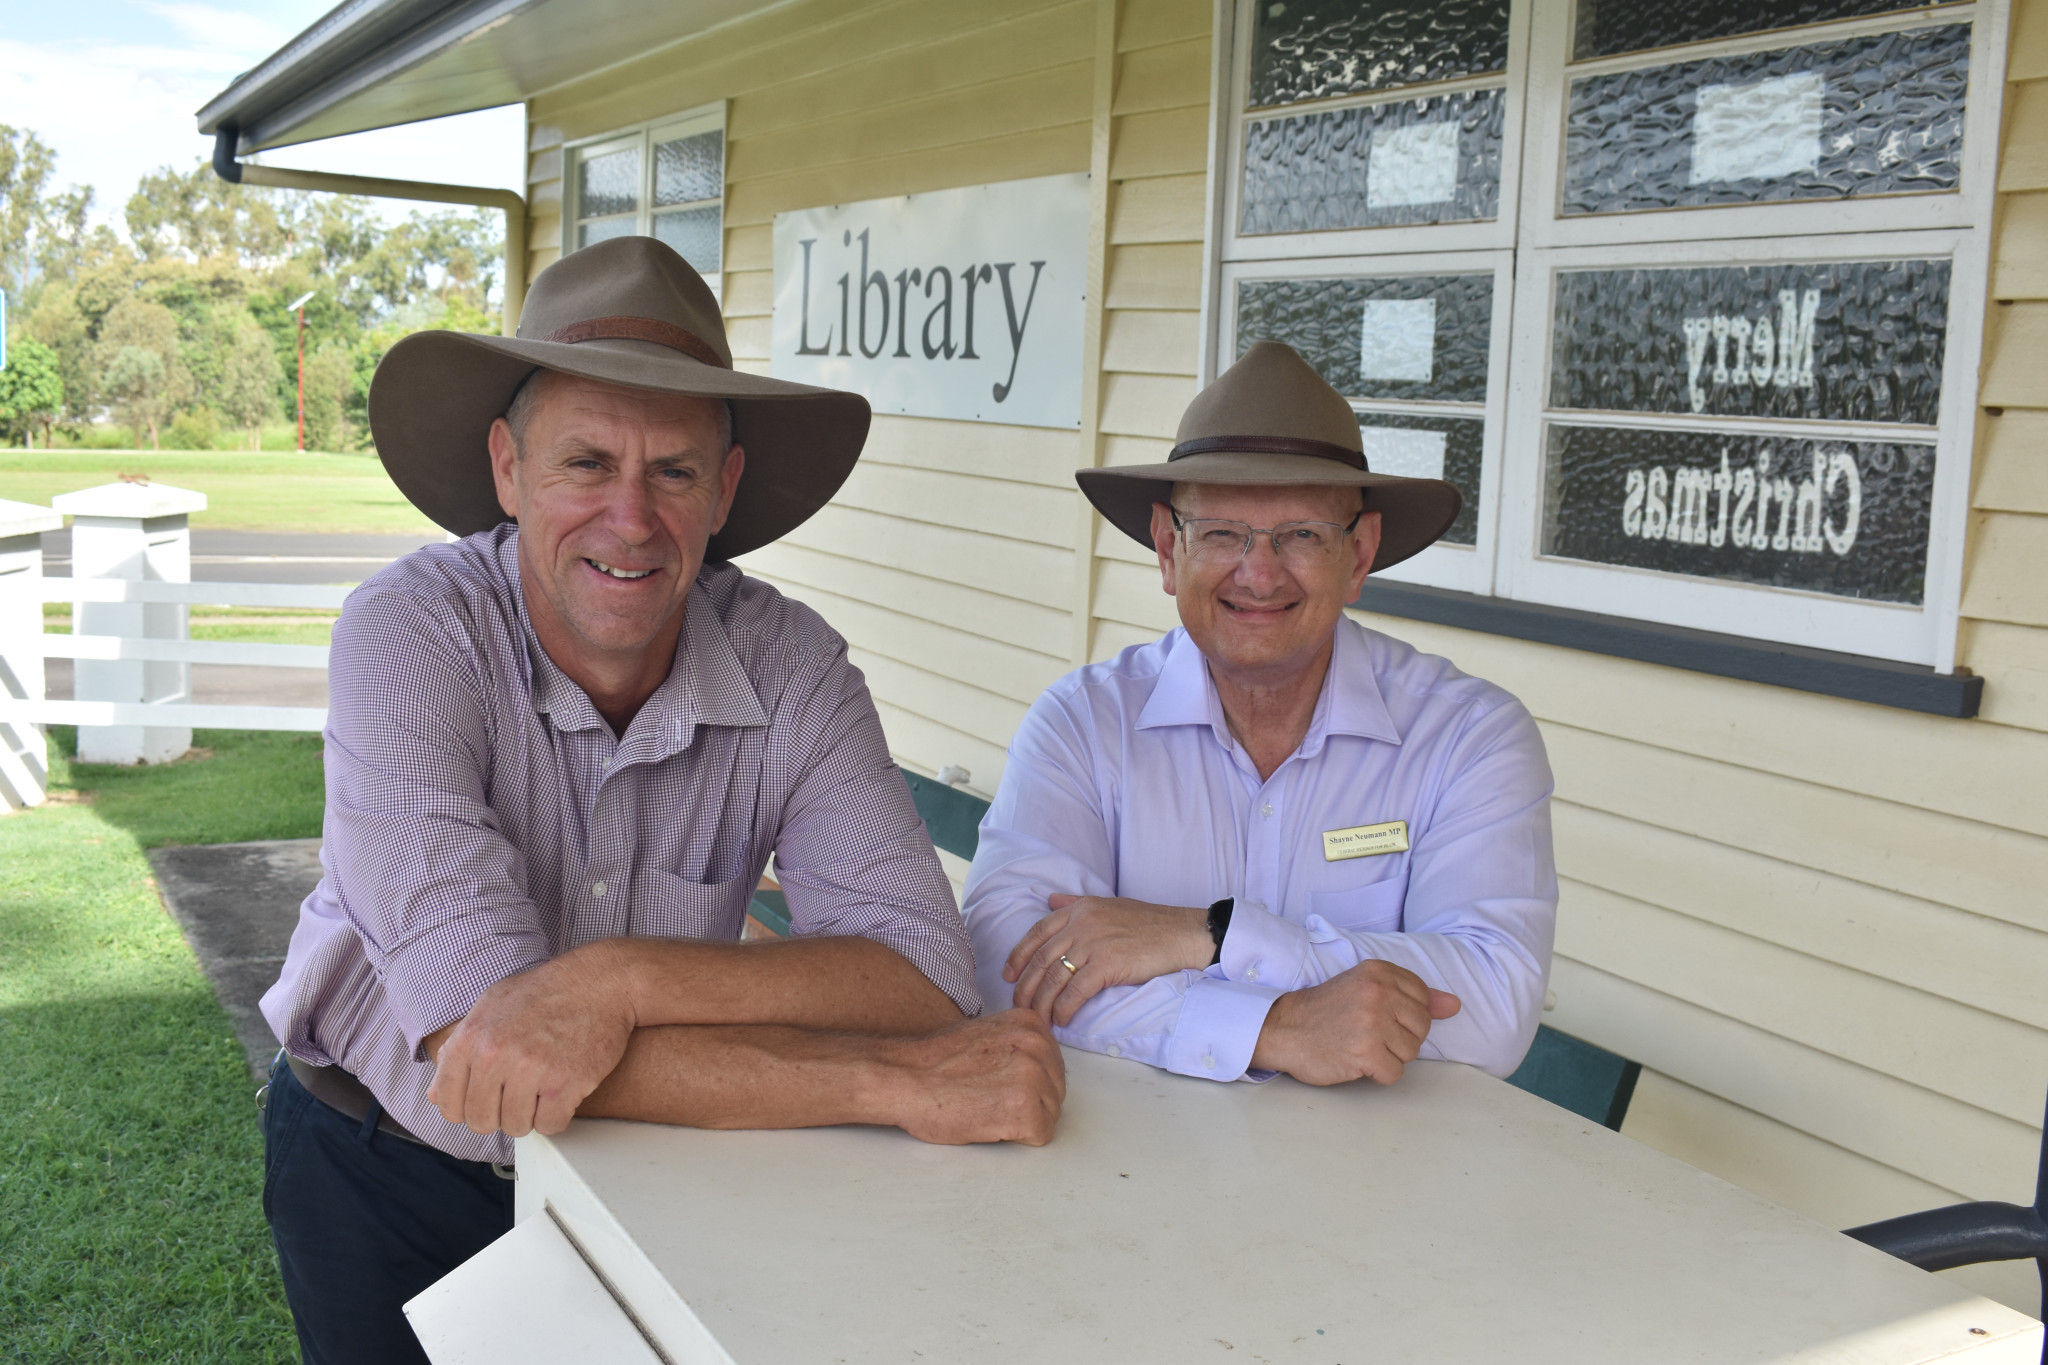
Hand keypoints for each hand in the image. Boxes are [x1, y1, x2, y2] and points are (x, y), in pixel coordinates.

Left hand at [425, 943, 637, 1137]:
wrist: (600, 982)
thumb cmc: (546, 993)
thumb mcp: (490, 1006)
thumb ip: (459, 1049)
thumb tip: (436, 1093)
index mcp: (471, 1038)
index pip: (449, 1104)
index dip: (467, 1110)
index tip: (485, 1103)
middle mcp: (496, 1054)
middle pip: (482, 1121)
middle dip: (499, 1115)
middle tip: (518, 1096)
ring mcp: (531, 1070)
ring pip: (516, 1126)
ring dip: (530, 1116)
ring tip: (542, 1090)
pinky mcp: (565, 1084)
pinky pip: (549, 1125)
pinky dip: (556, 1116)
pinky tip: (562, 1093)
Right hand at [879, 1009, 1065, 1145]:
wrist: (904, 1078)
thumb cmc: (935, 1062)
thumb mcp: (988, 1033)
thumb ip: (1018, 1044)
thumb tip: (1038, 1064)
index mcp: (1031, 1024)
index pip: (1052, 1066)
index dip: (1027, 1083)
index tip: (998, 1082)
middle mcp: (1037, 1045)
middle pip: (1055, 1091)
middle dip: (1029, 1102)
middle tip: (990, 1098)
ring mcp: (1033, 1077)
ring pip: (1050, 1114)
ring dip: (1022, 1120)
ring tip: (987, 1108)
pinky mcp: (1025, 1110)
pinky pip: (1040, 1136)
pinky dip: (1017, 1138)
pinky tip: (989, 1123)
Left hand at [1006, 894, 1214, 1025]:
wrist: (1182, 933)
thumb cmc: (1149, 923)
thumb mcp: (1108, 905)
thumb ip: (1075, 904)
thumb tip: (1051, 899)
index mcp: (1079, 909)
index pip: (1036, 932)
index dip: (1018, 956)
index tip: (1008, 976)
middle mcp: (1081, 923)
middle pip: (1040, 959)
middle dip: (1025, 987)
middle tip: (1018, 1007)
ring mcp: (1093, 943)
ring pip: (1054, 978)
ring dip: (1042, 1004)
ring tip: (1038, 1020)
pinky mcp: (1107, 965)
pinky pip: (1075, 992)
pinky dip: (1065, 1009)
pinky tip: (1062, 1020)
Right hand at [1250, 960, 1460, 1085]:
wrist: (1284, 1029)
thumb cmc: (1326, 1011)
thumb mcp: (1367, 989)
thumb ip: (1412, 996)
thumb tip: (1454, 1005)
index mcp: (1380, 972)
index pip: (1423, 999)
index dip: (1404, 1016)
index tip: (1377, 1015)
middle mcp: (1378, 993)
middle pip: (1421, 1028)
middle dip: (1399, 1038)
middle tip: (1367, 1033)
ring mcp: (1372, 1023)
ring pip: (1411, 1053)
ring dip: (1388, 1057)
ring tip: (1360, 1045)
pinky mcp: (1365, 1053)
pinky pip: (1394, 1074)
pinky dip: (1378, 1074)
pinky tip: (1356, 1061)